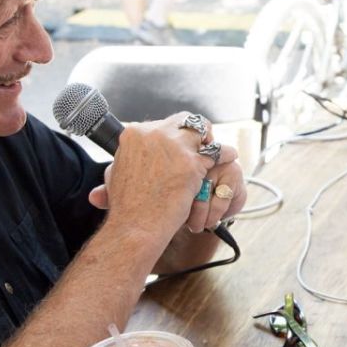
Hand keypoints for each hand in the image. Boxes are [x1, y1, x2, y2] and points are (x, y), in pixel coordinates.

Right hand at [87, 113, 237, 238]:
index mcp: (133, 133)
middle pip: (183, 121)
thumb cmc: (126, 206)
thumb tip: (128, 155)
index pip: (161, 124)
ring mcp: (173, 146)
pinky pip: (217, 151)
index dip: (172, 134)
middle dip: (192, 132)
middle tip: (200, 143)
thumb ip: (125, 158)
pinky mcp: (191, 162)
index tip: (178, 145)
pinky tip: (230, 157)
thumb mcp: (115, 173)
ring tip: (215, 148)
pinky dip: (225, 154)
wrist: (135, 225)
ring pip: (201, 130)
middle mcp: (153, 133)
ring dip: (209, 140)